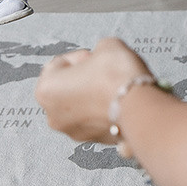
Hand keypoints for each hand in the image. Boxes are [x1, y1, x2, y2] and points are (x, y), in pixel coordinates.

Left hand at [35, 37, 151, 143]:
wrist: (140, 105)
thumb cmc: (116, 76)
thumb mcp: (106, 45)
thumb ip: (97, 51)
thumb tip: (101, 56)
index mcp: (46, 90)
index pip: (59, 64)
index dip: (81, 56)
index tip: (94, 56)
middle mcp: (54, 115)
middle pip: (68, 89)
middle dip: (86, 79)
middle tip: (104, 70)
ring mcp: (74, 131)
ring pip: (82, 107)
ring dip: (94, 96)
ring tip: (114, 87)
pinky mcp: (94, 140)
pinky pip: (96, 120)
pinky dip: (104, 111)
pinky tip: (118, 101)